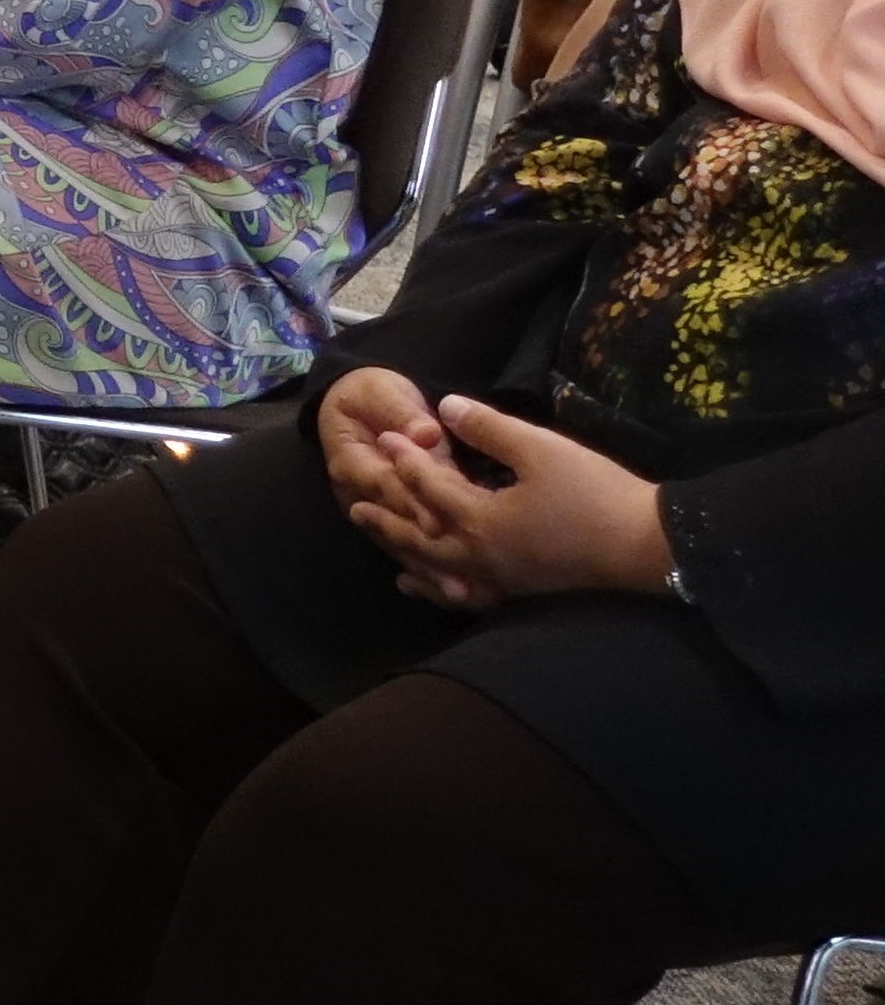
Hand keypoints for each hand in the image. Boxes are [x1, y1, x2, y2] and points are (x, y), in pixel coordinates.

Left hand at [329, 379, 677, 609]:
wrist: (650, 548)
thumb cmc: (595, 493)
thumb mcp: (540, 449)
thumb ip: (488, 428)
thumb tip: (447, 408)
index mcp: (480, 520)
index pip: (428, 487)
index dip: (405, 460)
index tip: (386, 440)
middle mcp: (482, 558)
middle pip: (420, 539)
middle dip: (387, 520)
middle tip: (354, 507)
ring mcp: (503, 581)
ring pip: (441, 573)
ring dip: (409, 558)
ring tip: (385, 550)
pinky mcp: (524, 593)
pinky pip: (470, 596)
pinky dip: (445, 591)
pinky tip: (441, 589)